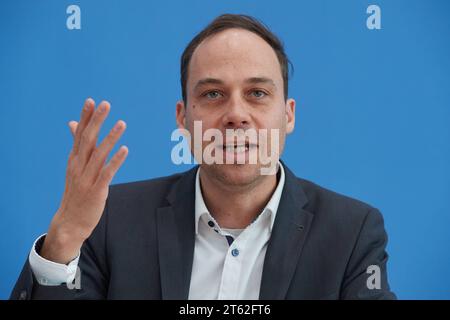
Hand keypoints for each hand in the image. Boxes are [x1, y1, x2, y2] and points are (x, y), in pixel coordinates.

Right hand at [41, 98, 127, 263]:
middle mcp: (78, 166)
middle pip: (88, 139)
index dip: (85, 117)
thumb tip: (72, 124)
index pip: (79, 134)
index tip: (91, 101)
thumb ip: (77, 145)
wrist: (70, 221)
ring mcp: (86, 178)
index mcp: (74, 159)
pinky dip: (115, 161)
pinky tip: (125, 150)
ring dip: (110, 138)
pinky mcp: (96, 190)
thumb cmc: (76, 192)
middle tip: (105, 104)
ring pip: (99, 154)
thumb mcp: (74, 167)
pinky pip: (107, 173)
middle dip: (96, 121)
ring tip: (122, 123)